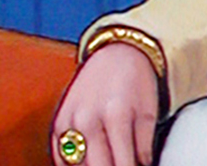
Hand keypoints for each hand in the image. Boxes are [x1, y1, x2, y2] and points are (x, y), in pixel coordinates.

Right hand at [51, 43, 159, 165]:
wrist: (117, 52)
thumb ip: (144, 147)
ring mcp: (70, 122)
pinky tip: (88, 162)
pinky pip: (60, 157)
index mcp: (116, 116)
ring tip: (106, 160)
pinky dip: (72, 165)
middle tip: (121, 164)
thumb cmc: (136, 81)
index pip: (121, 165)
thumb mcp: (149, 112)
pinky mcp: (58, 123)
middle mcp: (88, 120)